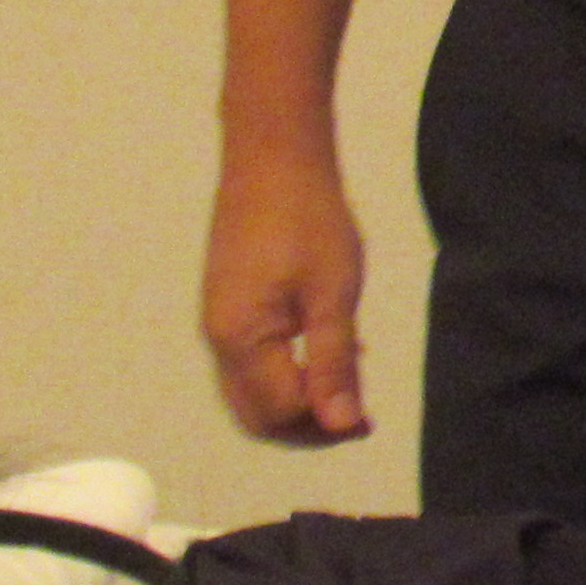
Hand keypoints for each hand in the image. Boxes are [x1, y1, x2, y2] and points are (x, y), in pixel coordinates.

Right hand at [201, 142, 371, 443]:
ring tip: (349, 390)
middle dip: (307, 425)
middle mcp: (219, 339)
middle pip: (257, 412)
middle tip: (358, 417)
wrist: (274, 157)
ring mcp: (220, 321)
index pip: (278, 413)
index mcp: (241, 340)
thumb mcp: (334, 295)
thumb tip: (340, 424)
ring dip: (298, 400)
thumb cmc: (309, 220)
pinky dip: (288, 372)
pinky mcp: (229, 303)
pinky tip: (330, 354)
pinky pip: (253, 360)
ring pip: (252, 390)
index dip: (323, 428)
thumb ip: (335, 363)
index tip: (366, 423)